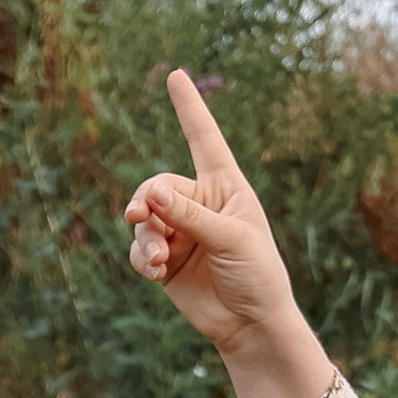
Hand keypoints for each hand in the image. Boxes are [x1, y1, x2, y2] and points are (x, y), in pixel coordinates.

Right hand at [125, 72, 298, 354]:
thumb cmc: (257, 275)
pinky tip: (155, 271)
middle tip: (141, 216)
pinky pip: (141, 248)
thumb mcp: (231, 239)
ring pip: (145, 218)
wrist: (250, 323)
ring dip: (146, 236)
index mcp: (226, 187)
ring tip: (159, 258)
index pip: (204, 139)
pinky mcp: (166, 259)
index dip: (189, 108)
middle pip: (159, 186)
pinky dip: (143, 257)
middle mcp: (201, 203)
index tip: (176, 75)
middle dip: (147, 200)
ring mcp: (181, 231)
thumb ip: (191, 216)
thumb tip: (152, 194)